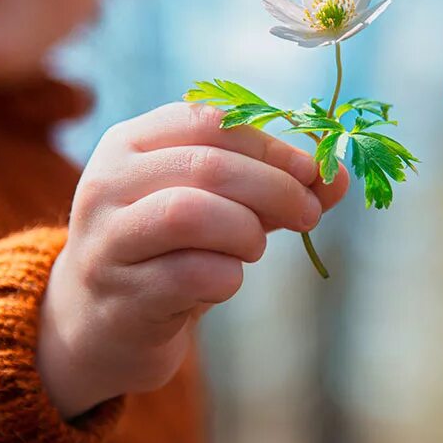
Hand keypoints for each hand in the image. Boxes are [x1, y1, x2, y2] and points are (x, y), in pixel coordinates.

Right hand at [37, 103, 348, 418]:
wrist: (104, 320)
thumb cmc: (171, 249)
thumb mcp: (218, 205)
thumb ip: (273, 185)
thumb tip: (338, 177)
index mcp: (133, 142)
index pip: (211, 121)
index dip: (272, 145)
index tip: (313, 172)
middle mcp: (108, 181)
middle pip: (208, 166)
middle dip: (276, 189)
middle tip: (310, 213)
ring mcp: (106, 239)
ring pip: (191, 213)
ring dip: (246, 231)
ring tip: (254, 248)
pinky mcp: (120, 294)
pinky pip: (192, 275)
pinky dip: (228, 276)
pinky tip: (225, 281)